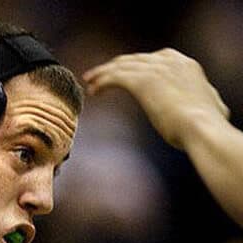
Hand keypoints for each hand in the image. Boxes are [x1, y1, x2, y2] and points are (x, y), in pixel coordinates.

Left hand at [83, 48, 229, 149]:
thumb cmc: (205, 126)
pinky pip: (115, 77)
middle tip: (96, 76)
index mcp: (184, 65)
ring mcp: (155, 69)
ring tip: (89, 82)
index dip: (133, 66)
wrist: (201, 128)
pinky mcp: (142, 80)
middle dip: (113, 67)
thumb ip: (199, 99)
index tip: (122, 74)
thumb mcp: (207, 106)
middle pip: (133, 60)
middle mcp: (169, 61)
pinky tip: (93, 91)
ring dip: (102, 73)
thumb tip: (204, 102)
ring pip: (120, 66)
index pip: (152, 59)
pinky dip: (102, 82)